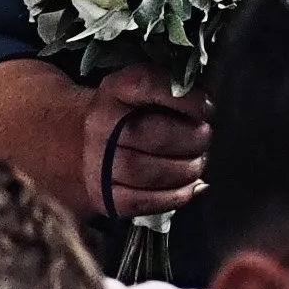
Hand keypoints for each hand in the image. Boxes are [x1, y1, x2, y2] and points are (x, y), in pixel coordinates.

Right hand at [86, 80, 213, 242]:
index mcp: (115, 89)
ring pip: (147, 172)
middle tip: (205, 139)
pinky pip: (143, 202)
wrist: (78, 141)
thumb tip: (209, 112)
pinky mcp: (104, 195)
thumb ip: (172, 93)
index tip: (207, 109)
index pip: (150, 85)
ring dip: (185, 170)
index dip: (186, 99)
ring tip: (197, 163)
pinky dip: (175, 196)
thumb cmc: (128, 113)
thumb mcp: (142, 90)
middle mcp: (101, 124)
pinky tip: (189, 186)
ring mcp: (98, 163)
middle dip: (190, 139)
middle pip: (151, 135)